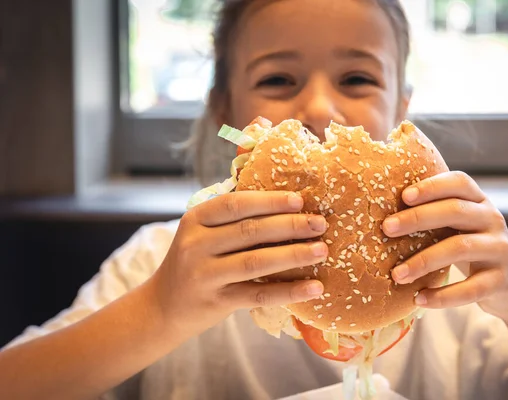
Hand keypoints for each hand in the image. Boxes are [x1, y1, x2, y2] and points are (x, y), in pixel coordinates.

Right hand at [151, 191, 327, 337]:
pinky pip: (259, 295)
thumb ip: (233, 221)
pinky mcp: (216, 302)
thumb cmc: (195, 263)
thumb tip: (289, 207)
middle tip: (320, 224)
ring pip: (256, 261)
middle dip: (290, 225)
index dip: (270, 201)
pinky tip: (314, 288)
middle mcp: (195, 245)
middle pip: (250, 231)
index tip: (300, 200)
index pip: (236, 203)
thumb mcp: (202, 234)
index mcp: (195, 219)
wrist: (163, 307)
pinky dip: (289, 291)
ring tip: (322, 251)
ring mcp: (204, 275)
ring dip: (293, 255)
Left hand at [382, 171, 507, 318]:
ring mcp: (500, 249)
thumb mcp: (457, 224)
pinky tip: (419, 299)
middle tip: (386, 228)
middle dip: (418, 218)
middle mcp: (493, 219)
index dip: (432, 186)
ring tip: (396, 274)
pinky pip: (471, 289)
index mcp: (479, 200)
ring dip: (423, 261)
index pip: (459, 182)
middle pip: (455, 211)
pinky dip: (443, 296)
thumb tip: (379, 210)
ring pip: (460, 249)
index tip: (403, 196)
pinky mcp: (500, 281)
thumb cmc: (469, 245)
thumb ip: (433, 213)